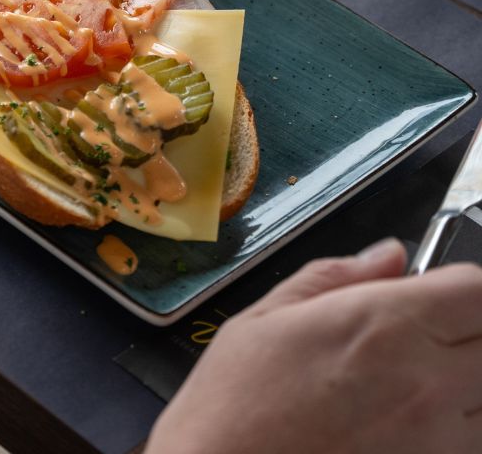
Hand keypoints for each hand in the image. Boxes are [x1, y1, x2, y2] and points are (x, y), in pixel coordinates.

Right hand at [146, 239, 481, 453]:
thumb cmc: (234, 408)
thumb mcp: (265, 317)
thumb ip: (335, 277)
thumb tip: (387, 256)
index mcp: (384, 325)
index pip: (475, 289)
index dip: (456, 284)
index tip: (433, 290)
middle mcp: (426, 383)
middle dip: (463, 329)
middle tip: (420, 335)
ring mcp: (440, 440)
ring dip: (463, 383)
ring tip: (406, 386)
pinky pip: (470, 442)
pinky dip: (453, 429)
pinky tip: (401, 425)